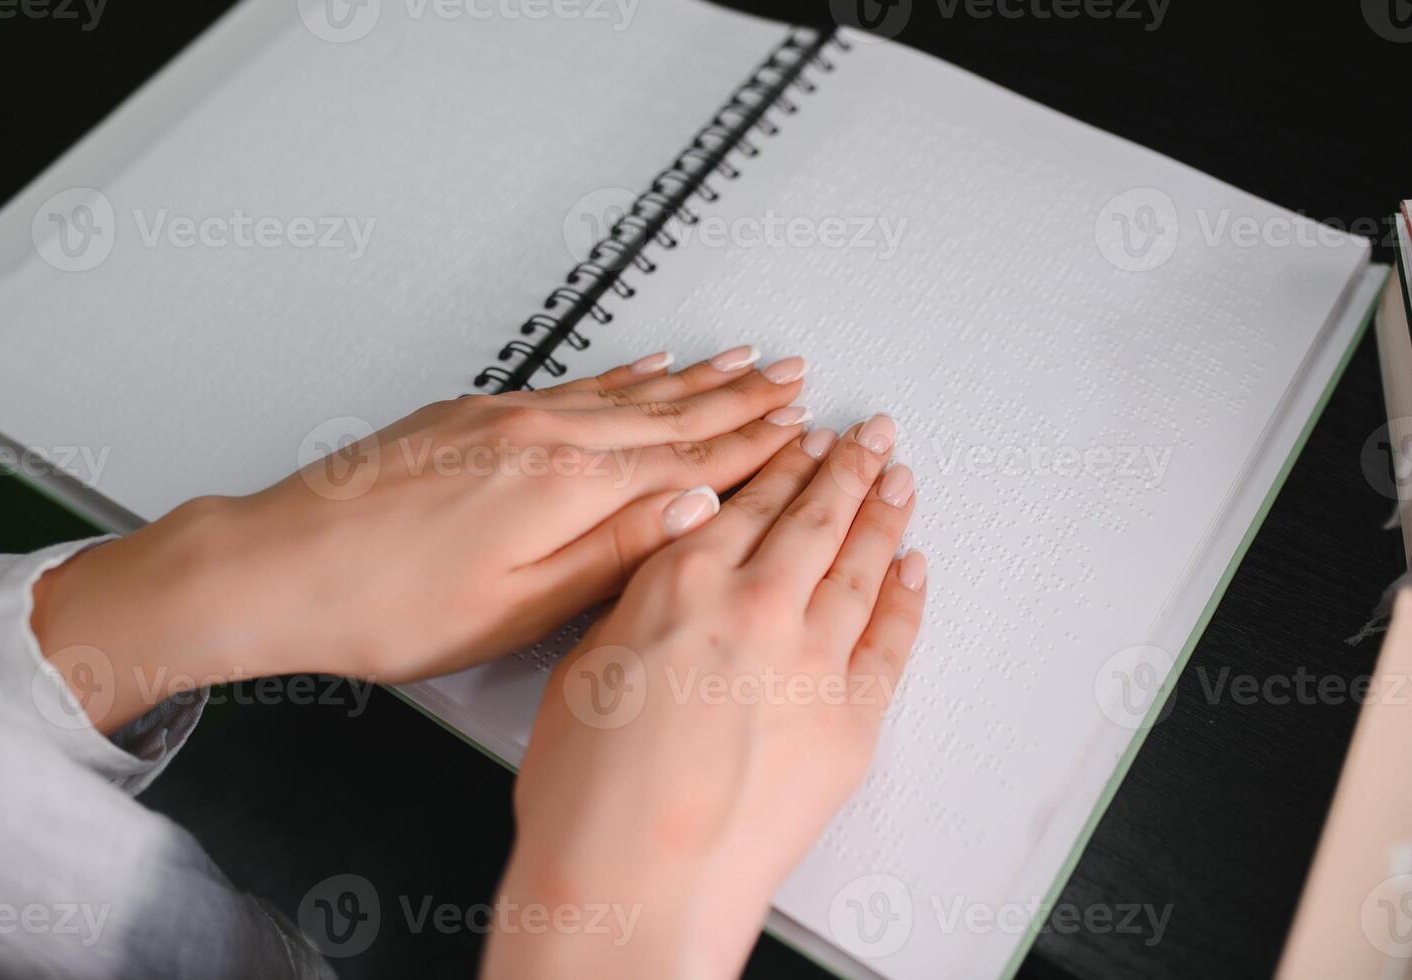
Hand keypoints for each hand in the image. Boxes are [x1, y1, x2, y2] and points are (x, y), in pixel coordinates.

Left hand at [32, 346, 810, 732]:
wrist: (282, 564)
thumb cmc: (388, 603)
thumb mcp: (518, 606)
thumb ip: (614, 552)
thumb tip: (695, 509)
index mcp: (564, 487)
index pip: (686, 460)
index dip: (750, 446)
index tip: (798, 430)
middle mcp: (542, 435)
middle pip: (666, 413)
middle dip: (739, 397)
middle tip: (792, 377)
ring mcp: (506, 416)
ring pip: (625, 391)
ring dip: (692, 377)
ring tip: (741, 361)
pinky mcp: (474, 412)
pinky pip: (574, 383)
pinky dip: (621, 372)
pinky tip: (644, 364)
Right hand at [488, 415, 927, 977]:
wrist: (636, 883)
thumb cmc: (591, 798)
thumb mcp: (585, 667)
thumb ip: (639, 609)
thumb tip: (668, 587)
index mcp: (682, 582)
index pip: (748, 503)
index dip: (782, 466)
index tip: (801, 442)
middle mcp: (757, 607)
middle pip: (815, 517)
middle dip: (846, 467)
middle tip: (869, 436)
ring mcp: (814, 660)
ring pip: (862, 563)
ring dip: (885, 513)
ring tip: (899, 479)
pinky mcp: (853, 719)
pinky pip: (893, 638)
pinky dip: (908, 596)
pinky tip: (913, 569)